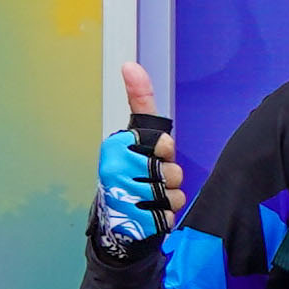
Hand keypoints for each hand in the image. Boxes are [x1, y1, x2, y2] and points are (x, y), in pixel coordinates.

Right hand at [99, 62, 185, 248]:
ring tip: (151, 197)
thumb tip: (130, 65)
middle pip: (172, 169)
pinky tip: (151, 214)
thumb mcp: (138, 134)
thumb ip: (140, 101)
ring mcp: (124, 197)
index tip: (158, 152)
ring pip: (174, 192)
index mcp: (116, 147)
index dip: (166, 150)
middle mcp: (115, 170)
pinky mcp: (134, 223)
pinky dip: (166, 216)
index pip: (163, 142)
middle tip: (155, 179)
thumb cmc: (131, 171)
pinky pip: (170, 214)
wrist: (117, 221)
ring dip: (170, 196)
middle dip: (171, 175)